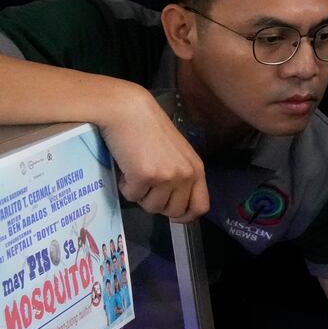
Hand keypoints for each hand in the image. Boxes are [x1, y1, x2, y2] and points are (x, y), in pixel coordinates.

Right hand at [101, 87, 208, 221]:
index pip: (201, 206)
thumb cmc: (149, 130)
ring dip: (140, 195)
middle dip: (156, 204)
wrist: (128, 111)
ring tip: (136, 172)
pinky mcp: (145, 176)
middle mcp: (186, 175)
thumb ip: (181, 176)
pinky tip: (126, 167)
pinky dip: (125, 186)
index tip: (173, 217)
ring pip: (151, 207)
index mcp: (197, 170)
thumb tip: (174, 206)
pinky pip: (132, 196)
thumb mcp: (176, 154)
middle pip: (173, 211)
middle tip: (146, 187)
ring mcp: (167, 177)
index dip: (186, 216)